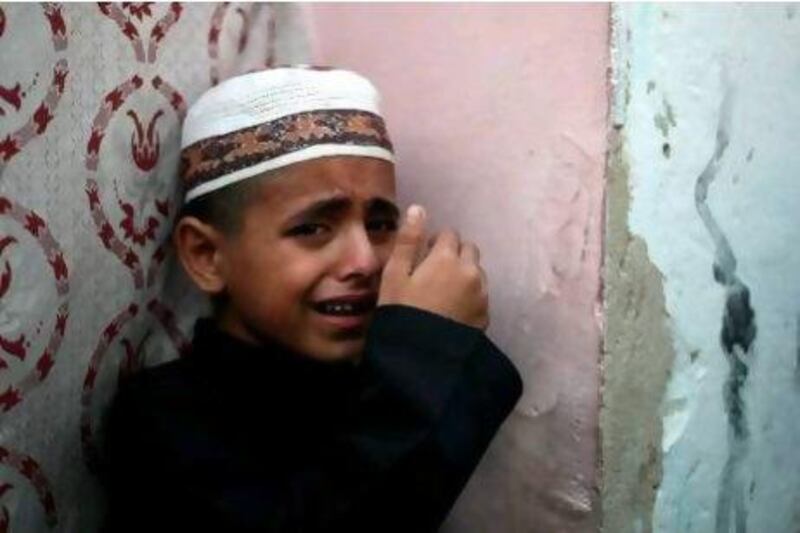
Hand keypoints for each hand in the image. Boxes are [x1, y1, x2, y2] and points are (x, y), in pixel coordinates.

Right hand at [378, 205, 488, 329]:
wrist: (420, 359)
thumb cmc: (400, 314)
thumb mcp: (394, 276)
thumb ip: (408, 241)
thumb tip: (418, 209)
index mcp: (447, 258)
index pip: (449, 234)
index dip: (435, 242)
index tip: (422, 258)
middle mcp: (471, 271)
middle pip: (468, 249)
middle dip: (454, 254)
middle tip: (433, 273)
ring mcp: (482, 294)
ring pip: (477, 272)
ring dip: (464, 274)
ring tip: (443, 294)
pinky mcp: (486, 315)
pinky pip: (480, 294)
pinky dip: (470, 295)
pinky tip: (452, 310)